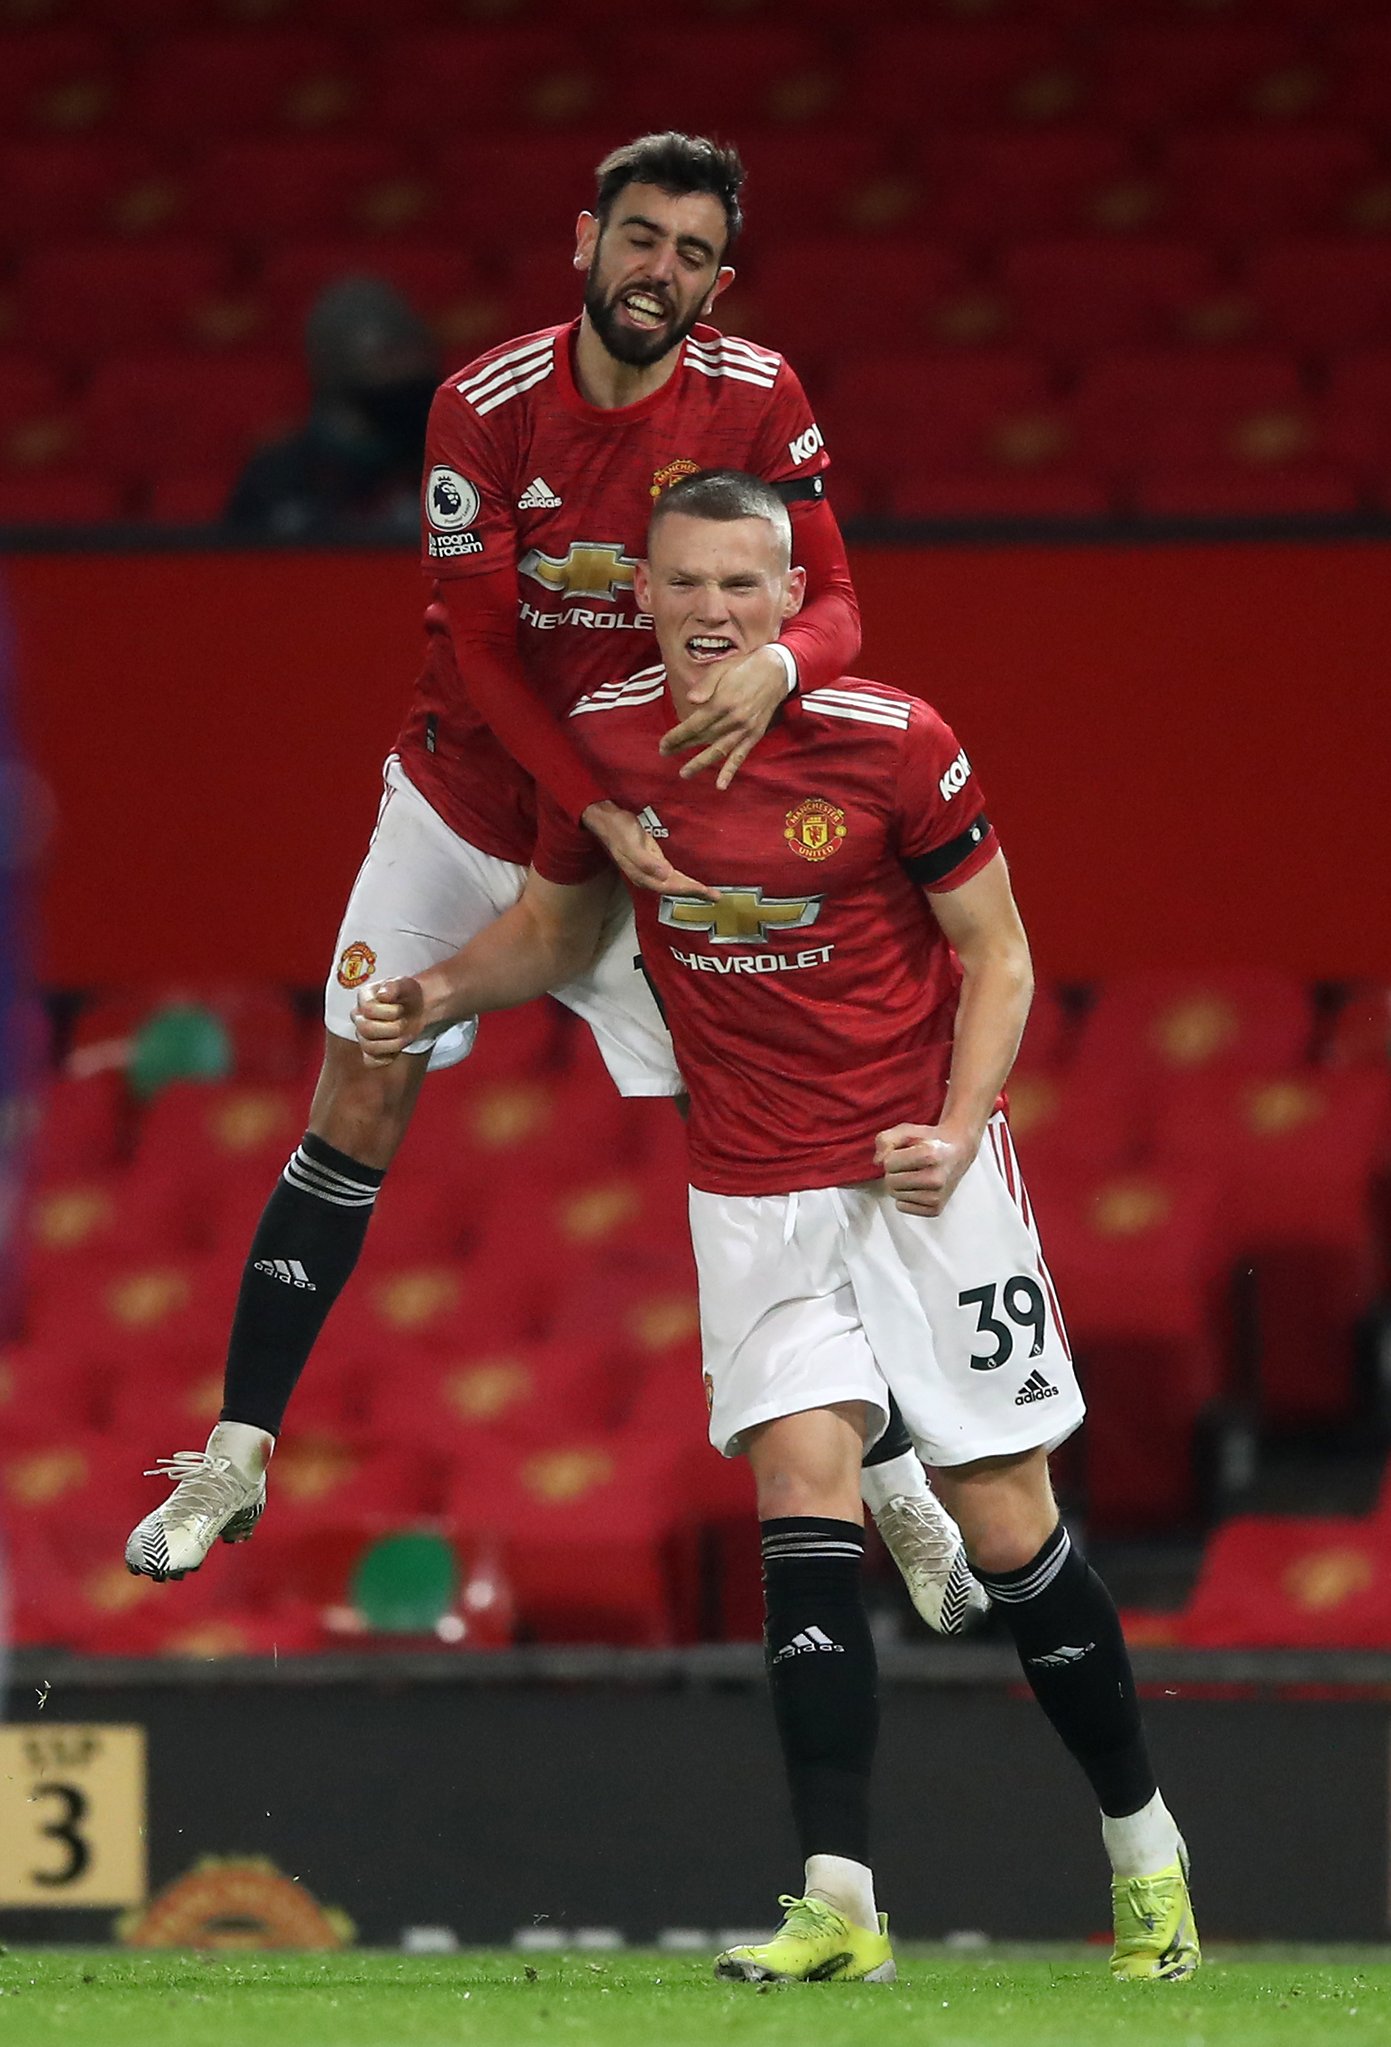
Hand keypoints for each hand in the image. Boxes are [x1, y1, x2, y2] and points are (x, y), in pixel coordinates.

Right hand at [352, 976, 426, 1065]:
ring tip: (403, 1035)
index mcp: (364, 998)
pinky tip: (396, 1050)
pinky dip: (385, 1059)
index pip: (368, 1010)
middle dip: (392, 1028)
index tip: (400, 1008)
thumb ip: (393, 986)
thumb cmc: (408, 993)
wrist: (417, 1006)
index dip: (389, 1012)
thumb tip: (383, 995)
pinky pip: (370, 1061)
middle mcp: (359, 1016)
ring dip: (392, 1044)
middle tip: (404, 1022)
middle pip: (366, 1030)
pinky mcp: (371, 1050)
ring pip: (369, 1047)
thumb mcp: (403, 984)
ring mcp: (363, 1034)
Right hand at [582, 800, 716, 897]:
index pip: (672, 886)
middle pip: (675, 889)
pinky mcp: (651, 862)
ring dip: (690, 889)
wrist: (605, 820)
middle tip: (716, 897)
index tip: (708, 893)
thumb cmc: (620, 830)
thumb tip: (665, 875)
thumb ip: (647, 862)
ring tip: (708, 893)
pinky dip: (682, 881)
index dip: (690, 890)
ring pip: (673, 884)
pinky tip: (690, 881)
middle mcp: (647, 877)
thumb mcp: (632, 844)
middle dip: (695, 893)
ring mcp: (648, 871)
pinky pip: (670, 877)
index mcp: (643, 875)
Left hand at [658, 645, 788, 787]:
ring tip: (684, 773)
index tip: (663, 743)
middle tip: (665, 753)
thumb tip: (690, 700)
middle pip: (702, 738)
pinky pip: (740, 756)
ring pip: (718, 751)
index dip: (676, 735)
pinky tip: (720, 785)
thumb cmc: (744, 668)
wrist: (776, 672)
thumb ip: (705, 685)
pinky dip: (730, 771)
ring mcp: (744, 729)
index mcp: (721, 702)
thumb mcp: (721, 668)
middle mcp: (732, 719)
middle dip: (681, 747)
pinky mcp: (754, 735)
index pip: (693, 724)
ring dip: (699, 763)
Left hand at [874, 1122, 977, 1217]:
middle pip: (891, 1182)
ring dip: (900, 1185)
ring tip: (916, 1174)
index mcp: (930, 1155)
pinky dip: (906, 1197)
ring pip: (895, 1195)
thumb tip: (878, 1161)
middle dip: (894, 1172)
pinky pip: (902, 1207)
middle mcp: (936, 1178)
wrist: (957, 1152)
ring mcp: (937, 1197)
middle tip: (909, 1164)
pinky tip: (919, 1186)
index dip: (892, 1156)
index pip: (889, 1163)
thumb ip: (885, 1139)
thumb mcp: (907, 1131)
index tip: (904, 1152)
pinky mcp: (935, 1209)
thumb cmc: (931, 1141)